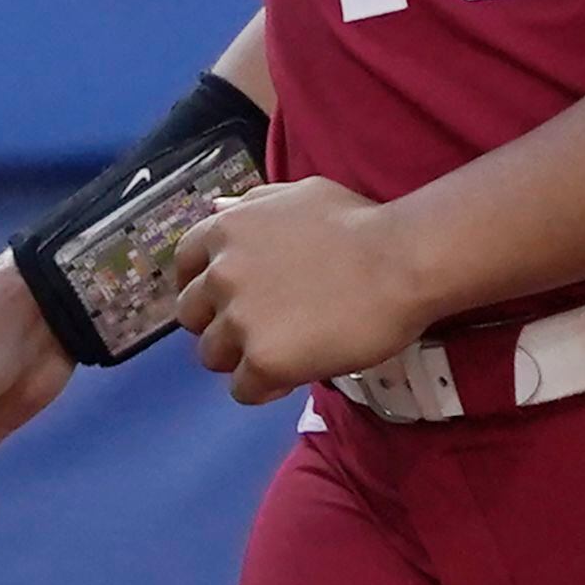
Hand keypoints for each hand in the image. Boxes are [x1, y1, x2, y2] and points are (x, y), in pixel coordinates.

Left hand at [173, 177, 430, 405]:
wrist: (399, 262)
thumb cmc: (359, 223)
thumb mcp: (298, 194)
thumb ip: (252, 205)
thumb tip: (217, 209)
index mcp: (224, 230)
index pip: (185, 265)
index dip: (204, 285)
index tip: (226, 299)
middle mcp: (221, 274)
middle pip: (193, 316)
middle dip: (220, 323)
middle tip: (261, 328)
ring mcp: (238, 319)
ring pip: (213, 356)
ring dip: (241, 358)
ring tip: (283, 353)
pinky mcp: (262, 361)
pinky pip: (243, 390)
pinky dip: (265, 388)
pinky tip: (295, 375)